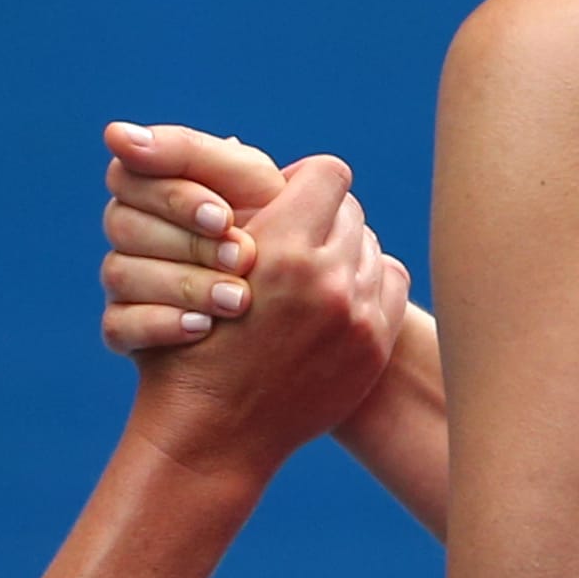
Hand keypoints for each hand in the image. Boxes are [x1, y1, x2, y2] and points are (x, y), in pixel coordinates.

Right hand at [97, 123, 294, 353]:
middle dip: (190, 242)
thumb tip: (115, 133)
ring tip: (239, 300)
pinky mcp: (124, 328)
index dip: (176, 197)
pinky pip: (118, 325)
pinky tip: (202, 327)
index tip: (223, 218)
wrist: (291, 314)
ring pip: (119, 273)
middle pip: (121, 222)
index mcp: (154, 183)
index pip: (129, 174)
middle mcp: (131, 227)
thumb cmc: (274, 230)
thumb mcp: (251, 185)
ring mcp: (124, 280)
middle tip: (244, 259)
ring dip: (186, 284)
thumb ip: (197, 153)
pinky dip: (162, 324)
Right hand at [116, 140, 407, 477]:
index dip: (302, 181)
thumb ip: (232, 207)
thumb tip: (244, 146)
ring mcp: (356, 317)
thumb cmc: (189, 342)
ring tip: (310, 271)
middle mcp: (328, 279)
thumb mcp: (193, 263)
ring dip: (343, 251)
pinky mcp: (372, 347)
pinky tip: (334, 297)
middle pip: (352, 210)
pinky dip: (365, 283)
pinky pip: (390, 282)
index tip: (282, 199)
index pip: (328, 173)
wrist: (214, 431)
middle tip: (294, 238)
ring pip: (371, 245)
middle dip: (322, 218)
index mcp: (282, 249)